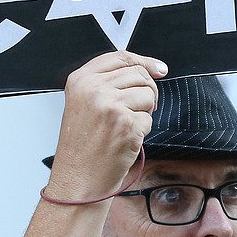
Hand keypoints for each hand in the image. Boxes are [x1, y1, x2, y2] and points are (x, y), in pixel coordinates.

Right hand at [46, 51, 166, 202]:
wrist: (78, 180)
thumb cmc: (81, 147)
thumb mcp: (83, 104)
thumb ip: (108, 82)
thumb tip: (151, 69)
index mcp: (80, 80)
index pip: (120, 57)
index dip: (144, 61)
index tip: (159, 69)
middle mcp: (93, 89)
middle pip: (139, 74)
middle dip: (147, 91)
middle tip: (139, 109)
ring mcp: (110, 106)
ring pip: (148, 94)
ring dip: (144, 112)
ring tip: (125, 127)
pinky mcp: (127, 124)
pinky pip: (149, 119)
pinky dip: (142, 131)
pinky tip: (124, 141)